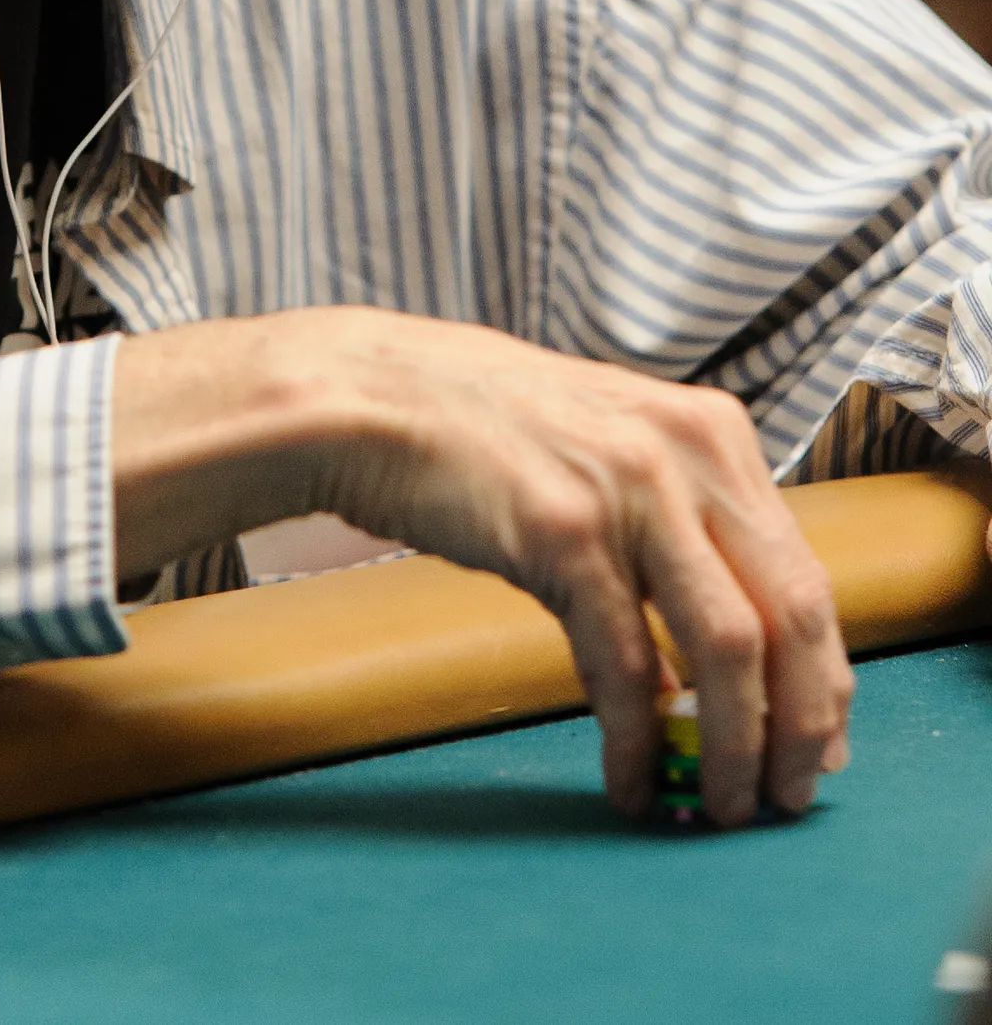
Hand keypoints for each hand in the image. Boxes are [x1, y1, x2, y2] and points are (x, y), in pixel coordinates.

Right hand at [112, 307, 852, 828]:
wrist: (376, 397)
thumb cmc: (489, 431)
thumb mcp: (613, 444)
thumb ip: (681, 517)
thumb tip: (734, 637)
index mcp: (711, 430)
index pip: (807, 574)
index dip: (824, 676)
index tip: (818, 744)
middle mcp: (685, 452)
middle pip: (789, 616)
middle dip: (800, 726)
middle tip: (785, 795)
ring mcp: (626, 488)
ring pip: (727, 649)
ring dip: (735, 745)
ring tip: (718, 802)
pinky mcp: (561, 531)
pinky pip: (625, 663)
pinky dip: (635, 737)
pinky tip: (627, 775)